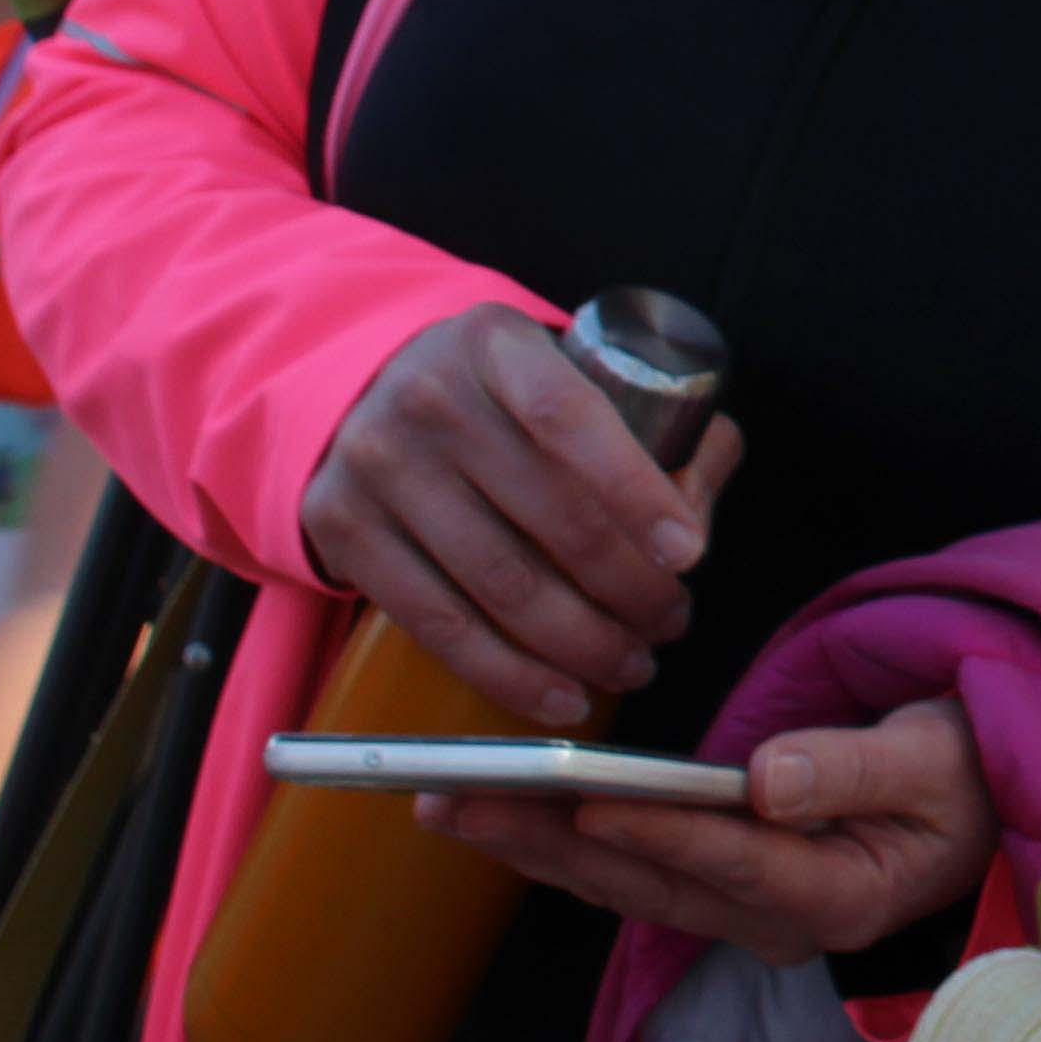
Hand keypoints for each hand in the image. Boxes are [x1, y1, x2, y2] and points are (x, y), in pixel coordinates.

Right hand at [299, 307, 733, 724]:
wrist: (364, 393)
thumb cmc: (502, 396)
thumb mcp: (573, 371)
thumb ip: (662, 426)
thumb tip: (697, 516)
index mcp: (496, 344)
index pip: (570, 418)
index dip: (635, 491)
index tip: (687, 553)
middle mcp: (426, 398)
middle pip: (549, 516)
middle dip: (630, 588)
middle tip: (673, 620)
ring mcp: (377, 466)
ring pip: (500, 584)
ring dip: (583, 643)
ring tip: (633, 663)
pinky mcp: (343, 531)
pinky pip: (440, 626)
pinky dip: (511, 675)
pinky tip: (563, 696)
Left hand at [421, 695, 991, 962]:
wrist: (980, 803)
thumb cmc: (964, 769)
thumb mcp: (935, 757)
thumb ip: (855, 766)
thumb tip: (766, 779)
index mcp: (838, 894)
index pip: (730, 860)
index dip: (657, 831)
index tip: (585, 801)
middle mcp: (777, 921)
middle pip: (647, 883)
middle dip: (546, 841)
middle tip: (455, 800)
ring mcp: (743, 914)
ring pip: (622, 886)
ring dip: (533, 847)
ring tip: (446, 804)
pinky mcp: (721, 894)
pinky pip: (630, 875)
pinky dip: (561, 845)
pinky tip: (503, 818)